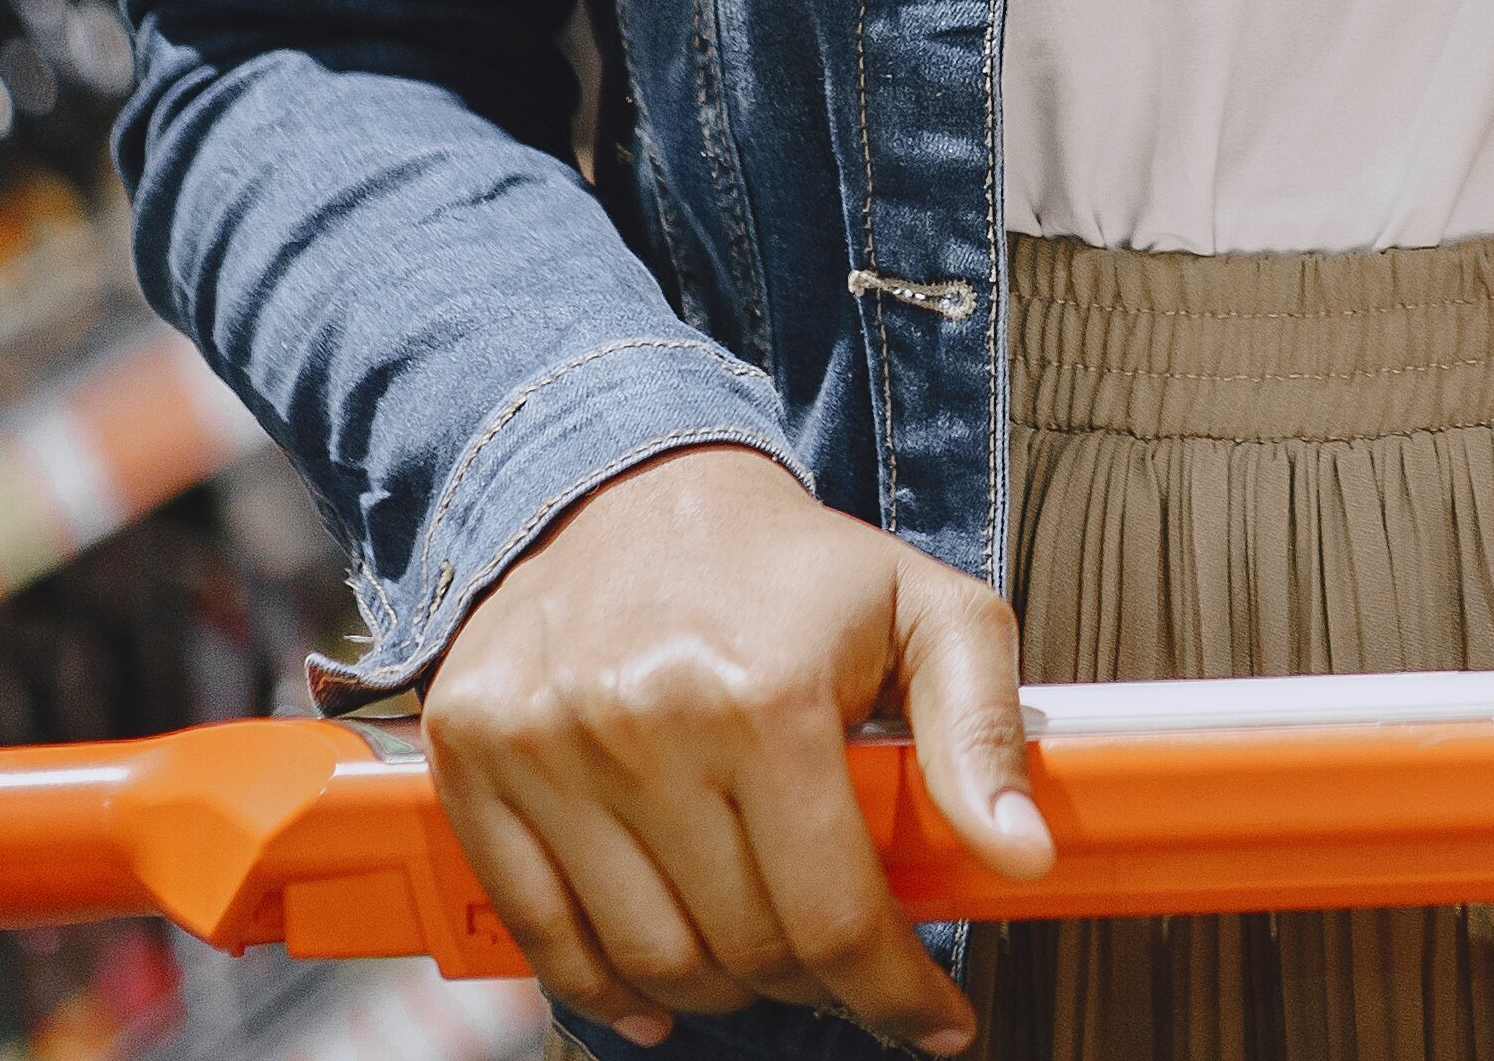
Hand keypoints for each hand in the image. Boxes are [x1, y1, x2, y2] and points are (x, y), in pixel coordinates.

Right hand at [422, 442, 1054, 1052]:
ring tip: (762, 962)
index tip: (935, 1022)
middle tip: (844, 968)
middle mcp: (645, 723)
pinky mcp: (473, 759)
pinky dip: (601, 988)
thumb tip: (1020, 853)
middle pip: (740, 947)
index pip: (833, 912)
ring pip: (644, 957)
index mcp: (766, 693)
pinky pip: (539, 932)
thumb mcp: (929, 610)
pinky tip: (656, 996)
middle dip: (813, 983)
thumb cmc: (792, 566)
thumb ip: (983, 732)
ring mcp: (546, 747)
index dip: (893, 990)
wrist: (632, 487)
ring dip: (716, 990)